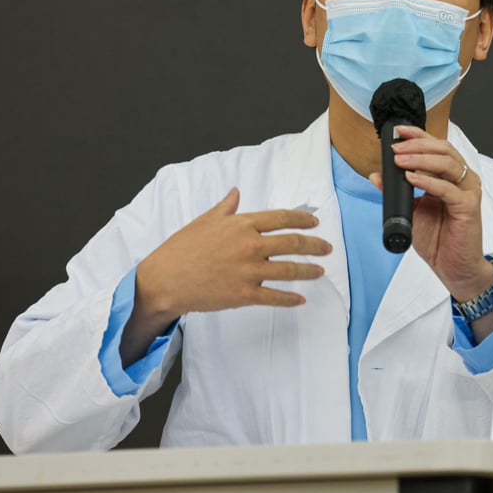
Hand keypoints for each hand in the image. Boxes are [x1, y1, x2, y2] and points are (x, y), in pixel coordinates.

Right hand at [122, 188, 330, 365]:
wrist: (165, 279)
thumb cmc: (182, 248)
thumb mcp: (204, 221)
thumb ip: (226, 208)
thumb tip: (236, 193)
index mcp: (242, 224)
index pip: (281, 218)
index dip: (302, 220)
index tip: (315, 224)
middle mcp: (250, 245)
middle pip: (292, 243)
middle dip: (314, 246)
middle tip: (327, 248)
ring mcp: (249, 271)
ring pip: (289, 270)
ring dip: (308, 271)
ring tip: (320, 271)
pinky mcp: (244, 294)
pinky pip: (274, 296)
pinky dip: (290, 298)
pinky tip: (300, 299)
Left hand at [369, 125, 492, 303]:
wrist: (453, 267)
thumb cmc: (439, 239)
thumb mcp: (411, 211)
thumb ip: (396, 192)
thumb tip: (376, 175)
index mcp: (451, 176)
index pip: (436, 147)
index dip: (418, 135)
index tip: (397, 131)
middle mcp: (462, 180)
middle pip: (443, 149)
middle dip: (416, 145)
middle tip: (394, 148)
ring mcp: (468, 192)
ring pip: (447, 163)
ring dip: (421, 159)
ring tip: (400, 161)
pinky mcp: (469, 207)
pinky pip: (447, 188)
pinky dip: (428, 181)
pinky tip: (411, 178)